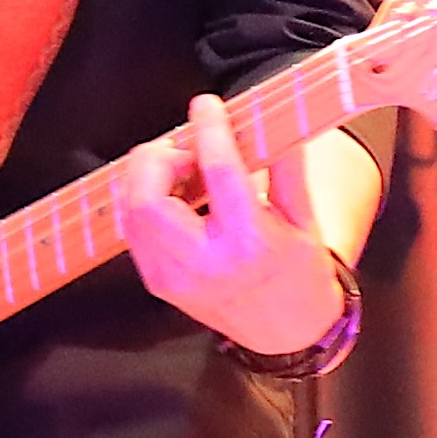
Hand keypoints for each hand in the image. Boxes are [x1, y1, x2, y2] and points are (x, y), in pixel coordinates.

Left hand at [123, 93, 346, 353]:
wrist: (286, 333)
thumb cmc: (300, 274)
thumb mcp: (304, 219)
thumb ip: (286, 166)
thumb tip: (271, 118)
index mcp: (251, 243)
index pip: (221, 172)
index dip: (210, 130)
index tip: (207, 105)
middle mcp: (205, 264)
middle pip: (149, 196)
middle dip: (159, 158)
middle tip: (185, 150)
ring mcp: (173, 277)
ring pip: (132, 210)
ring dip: (148, 177)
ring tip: (181, 170)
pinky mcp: (157, 282)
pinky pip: (133, 227)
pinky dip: (144, 200)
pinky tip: (172, 194)